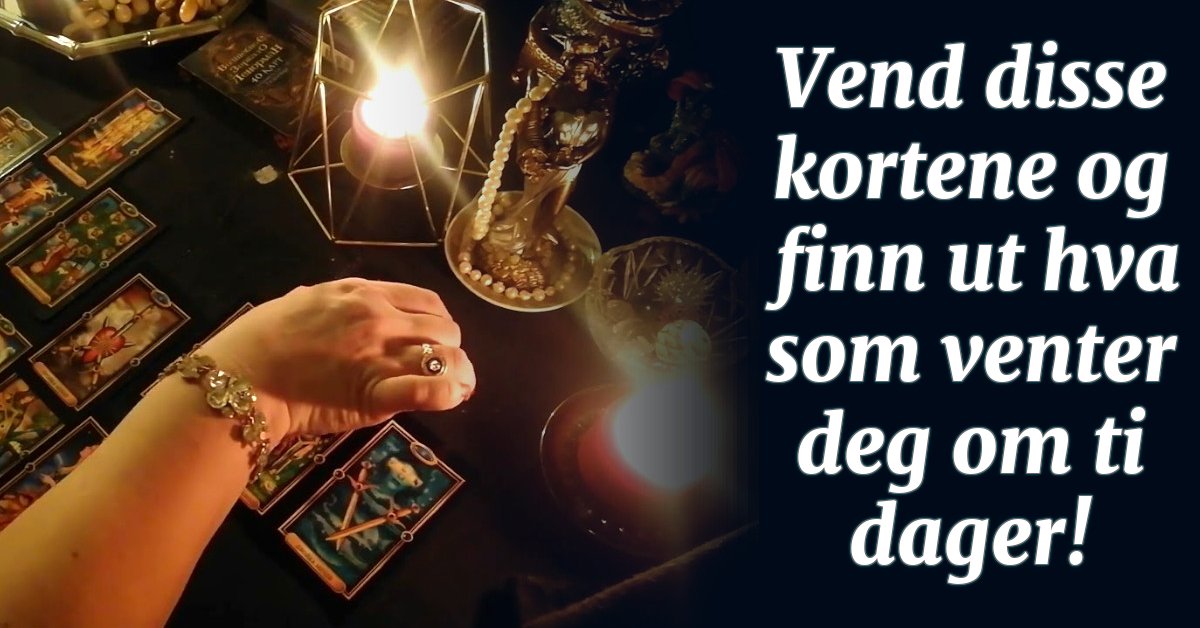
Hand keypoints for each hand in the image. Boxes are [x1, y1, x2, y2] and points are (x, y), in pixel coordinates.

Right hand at [198, 278, 475, 439]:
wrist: (242, 378)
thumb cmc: (258, 342)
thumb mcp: (299, 301)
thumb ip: (330, 300)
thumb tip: (337, 300)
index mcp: (361, 293)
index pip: (426, 301)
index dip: (437, 320)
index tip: (434, 337)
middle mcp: (379, 318)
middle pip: (444, 328)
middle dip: (449, 347)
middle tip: (442, 366)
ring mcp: (381, 354)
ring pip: (448, 357)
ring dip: (458, 372)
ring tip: (456, 386)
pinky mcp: (379, 392)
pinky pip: (432, 390)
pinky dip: (449, 394)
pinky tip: (451, 398)